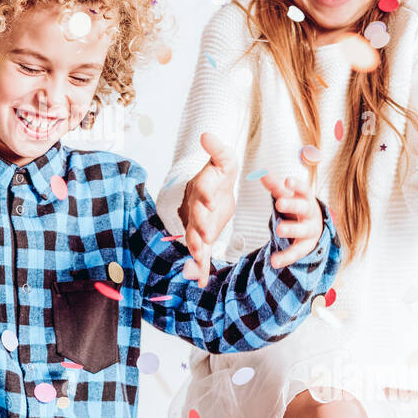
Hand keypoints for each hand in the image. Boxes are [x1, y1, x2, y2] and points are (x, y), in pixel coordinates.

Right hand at [178, 133, 237, 288]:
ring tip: (198, 264)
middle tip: (204, 237)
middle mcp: (196, 209)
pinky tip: (200, 282)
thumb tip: (206, 134)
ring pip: (193, 239)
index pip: (203, 192)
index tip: (211, 202)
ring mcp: (197, 225)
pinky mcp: (202, 238)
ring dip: (195, 251)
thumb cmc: (219, 174)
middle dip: (199, 228)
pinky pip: (199, 254)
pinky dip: (199, 268)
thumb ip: (217, 150)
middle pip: (195, 219)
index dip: (206, 196)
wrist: (211, 190)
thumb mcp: (224, 160)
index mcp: (204, 189)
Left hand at [261, 174, 323, 268]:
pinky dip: (286, 257)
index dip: (297, 185)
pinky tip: (274, 261)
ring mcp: (309, 231)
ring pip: (302, 230)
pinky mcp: (305, 246)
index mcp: (306, 198)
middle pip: (303, 208)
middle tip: (278, 202)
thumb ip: (275, 186)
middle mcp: (310, 214)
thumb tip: (261, 173)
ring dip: (291, 229)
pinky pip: (296, 252)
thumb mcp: (288, 196)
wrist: (314, 226)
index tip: (287, 180)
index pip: (304, 189)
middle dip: (292, 205)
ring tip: (278, 230)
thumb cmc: (298, 206)